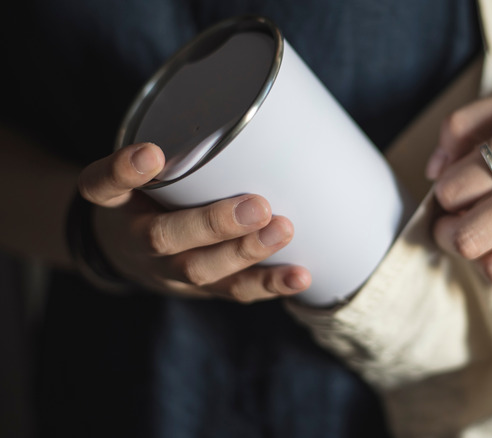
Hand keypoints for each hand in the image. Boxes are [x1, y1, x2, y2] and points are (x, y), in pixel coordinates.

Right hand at [77, 143, 310, 301]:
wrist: (128, 254)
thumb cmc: (150, 195)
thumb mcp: (147, 167)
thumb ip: (181, 143)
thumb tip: (256, 105)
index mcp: (116, 203)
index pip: (103, 185)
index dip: (123, 171)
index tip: (151, 152)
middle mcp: (138, 240)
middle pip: (164, 238)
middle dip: (213, 224)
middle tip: (257, 206)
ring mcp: (168, 271)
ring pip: (201, 270)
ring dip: (247, 252)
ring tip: (283, 230)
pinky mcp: (201, 289)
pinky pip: (233, 292)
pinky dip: (270, 284)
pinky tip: (300, 275)